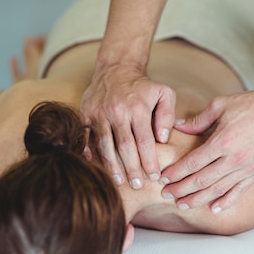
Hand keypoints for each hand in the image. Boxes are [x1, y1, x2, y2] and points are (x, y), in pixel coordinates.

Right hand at [80, 63, 175, 187]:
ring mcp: (99, 113)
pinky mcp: (85, 114)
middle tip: (138, 185)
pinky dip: (90, 154)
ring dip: (112, 166)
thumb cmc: (144, 86)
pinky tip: (96, 167)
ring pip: (105, 145)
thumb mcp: (164, 93)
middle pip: (124, 147)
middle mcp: (117, 111)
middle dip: (132, 168)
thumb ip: (167, 115)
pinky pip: (87, 138)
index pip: (145, 140)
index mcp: (137, 108)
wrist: (115, 68)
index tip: (155, 176)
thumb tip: (163, 139)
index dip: (149, 161)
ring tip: (120, 182)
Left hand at [160, 88, 253, 211]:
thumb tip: (178, 126)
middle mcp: (235, 159)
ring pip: (217, 190)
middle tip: (166, 194)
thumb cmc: (252, 105)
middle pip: (202, 181)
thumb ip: (198, 120)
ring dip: (198, 199)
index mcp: (223, 141)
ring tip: (182, 204)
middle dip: (181, 189)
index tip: (163, 178)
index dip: (176, 172)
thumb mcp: (221, 105)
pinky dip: (225, 202)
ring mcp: (247, 169)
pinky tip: (213, 208)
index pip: (193, 163)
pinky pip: (238, 192)